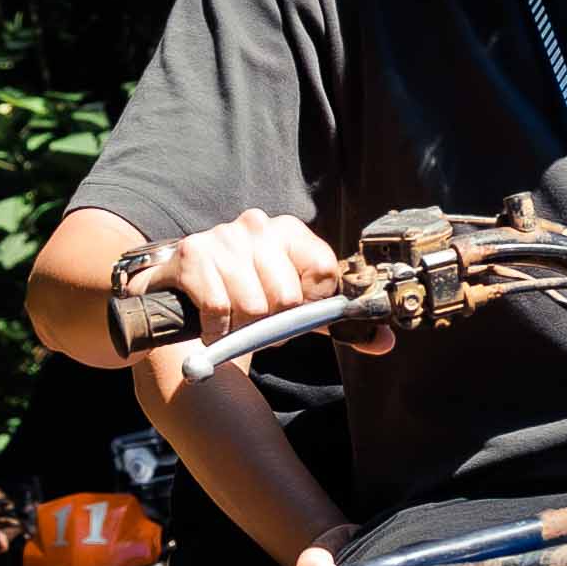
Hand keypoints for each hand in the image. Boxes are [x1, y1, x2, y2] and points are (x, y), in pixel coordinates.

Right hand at [132, 209, 354, 351]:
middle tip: (256, 323)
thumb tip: (384, 340)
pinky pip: (219, 308)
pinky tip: (212, 325)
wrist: (182, 295)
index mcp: (288, 230)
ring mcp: (223, 238)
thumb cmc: (245, 298)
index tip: (291, 310)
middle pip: (288, 298)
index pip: (325, 273)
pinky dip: (216, 330)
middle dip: (272, 325)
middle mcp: (257, 225)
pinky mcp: (192, 255)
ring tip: (233, 322)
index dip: (310, 305)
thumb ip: (337, 323)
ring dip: (242, 330)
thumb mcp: (296, 309)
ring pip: (254, 307)